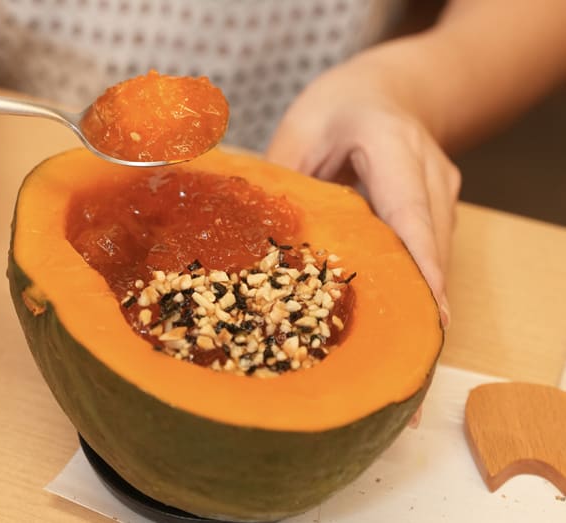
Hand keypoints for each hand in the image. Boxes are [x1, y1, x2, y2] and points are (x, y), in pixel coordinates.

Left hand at [266, 65, 459, 326]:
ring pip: (437, 249)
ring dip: (422, 291)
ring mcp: (443, 187)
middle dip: (423, 294)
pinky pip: (432, 246)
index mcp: (389, 142)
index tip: (428, 307)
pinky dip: (417, 276)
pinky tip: (398, 307)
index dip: (417, 261)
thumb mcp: (299, 132)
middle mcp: (429, 168)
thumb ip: (285, 182)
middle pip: (430, 240)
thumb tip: (260, 238)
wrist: (388, 90)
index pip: (407, 209)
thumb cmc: (337, 108)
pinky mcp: (442, 204)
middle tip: (414, 349)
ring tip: (407, 341)